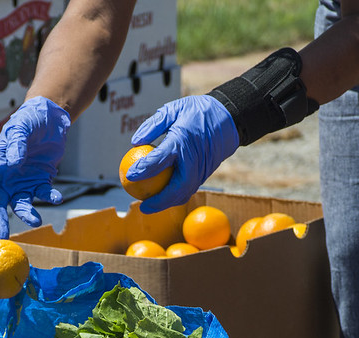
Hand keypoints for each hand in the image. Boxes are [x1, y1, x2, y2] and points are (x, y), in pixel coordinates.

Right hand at [0, 96, 70, 238]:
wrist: (49, 119)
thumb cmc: (28, 120)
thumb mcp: (21, 127)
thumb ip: (16, 143)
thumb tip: (14, 162)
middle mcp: (5, 178)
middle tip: (2, 234)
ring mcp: (22, 182)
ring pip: (20, 204)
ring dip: (26, 214)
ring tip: (35, 220)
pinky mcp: (40, 182)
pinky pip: (43, 194)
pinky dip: (49, 197)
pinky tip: (57, 197)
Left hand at [125, 95, 238, 213]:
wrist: (229, 117)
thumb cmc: (196, 112)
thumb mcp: (173, 110)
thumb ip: (153, 125)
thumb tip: (134, 142)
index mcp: (183, 140)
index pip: (160, 160)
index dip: (143, 170)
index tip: (128, 176)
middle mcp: (194, 158)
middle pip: (177, 187)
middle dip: (159, 201)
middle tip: (142, 207)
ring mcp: (203, 168)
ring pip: (186, 192)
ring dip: (169, 203)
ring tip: (151, 207)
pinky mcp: (207, 172)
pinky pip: (191, 188)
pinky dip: (177, 196)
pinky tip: (164, 197)